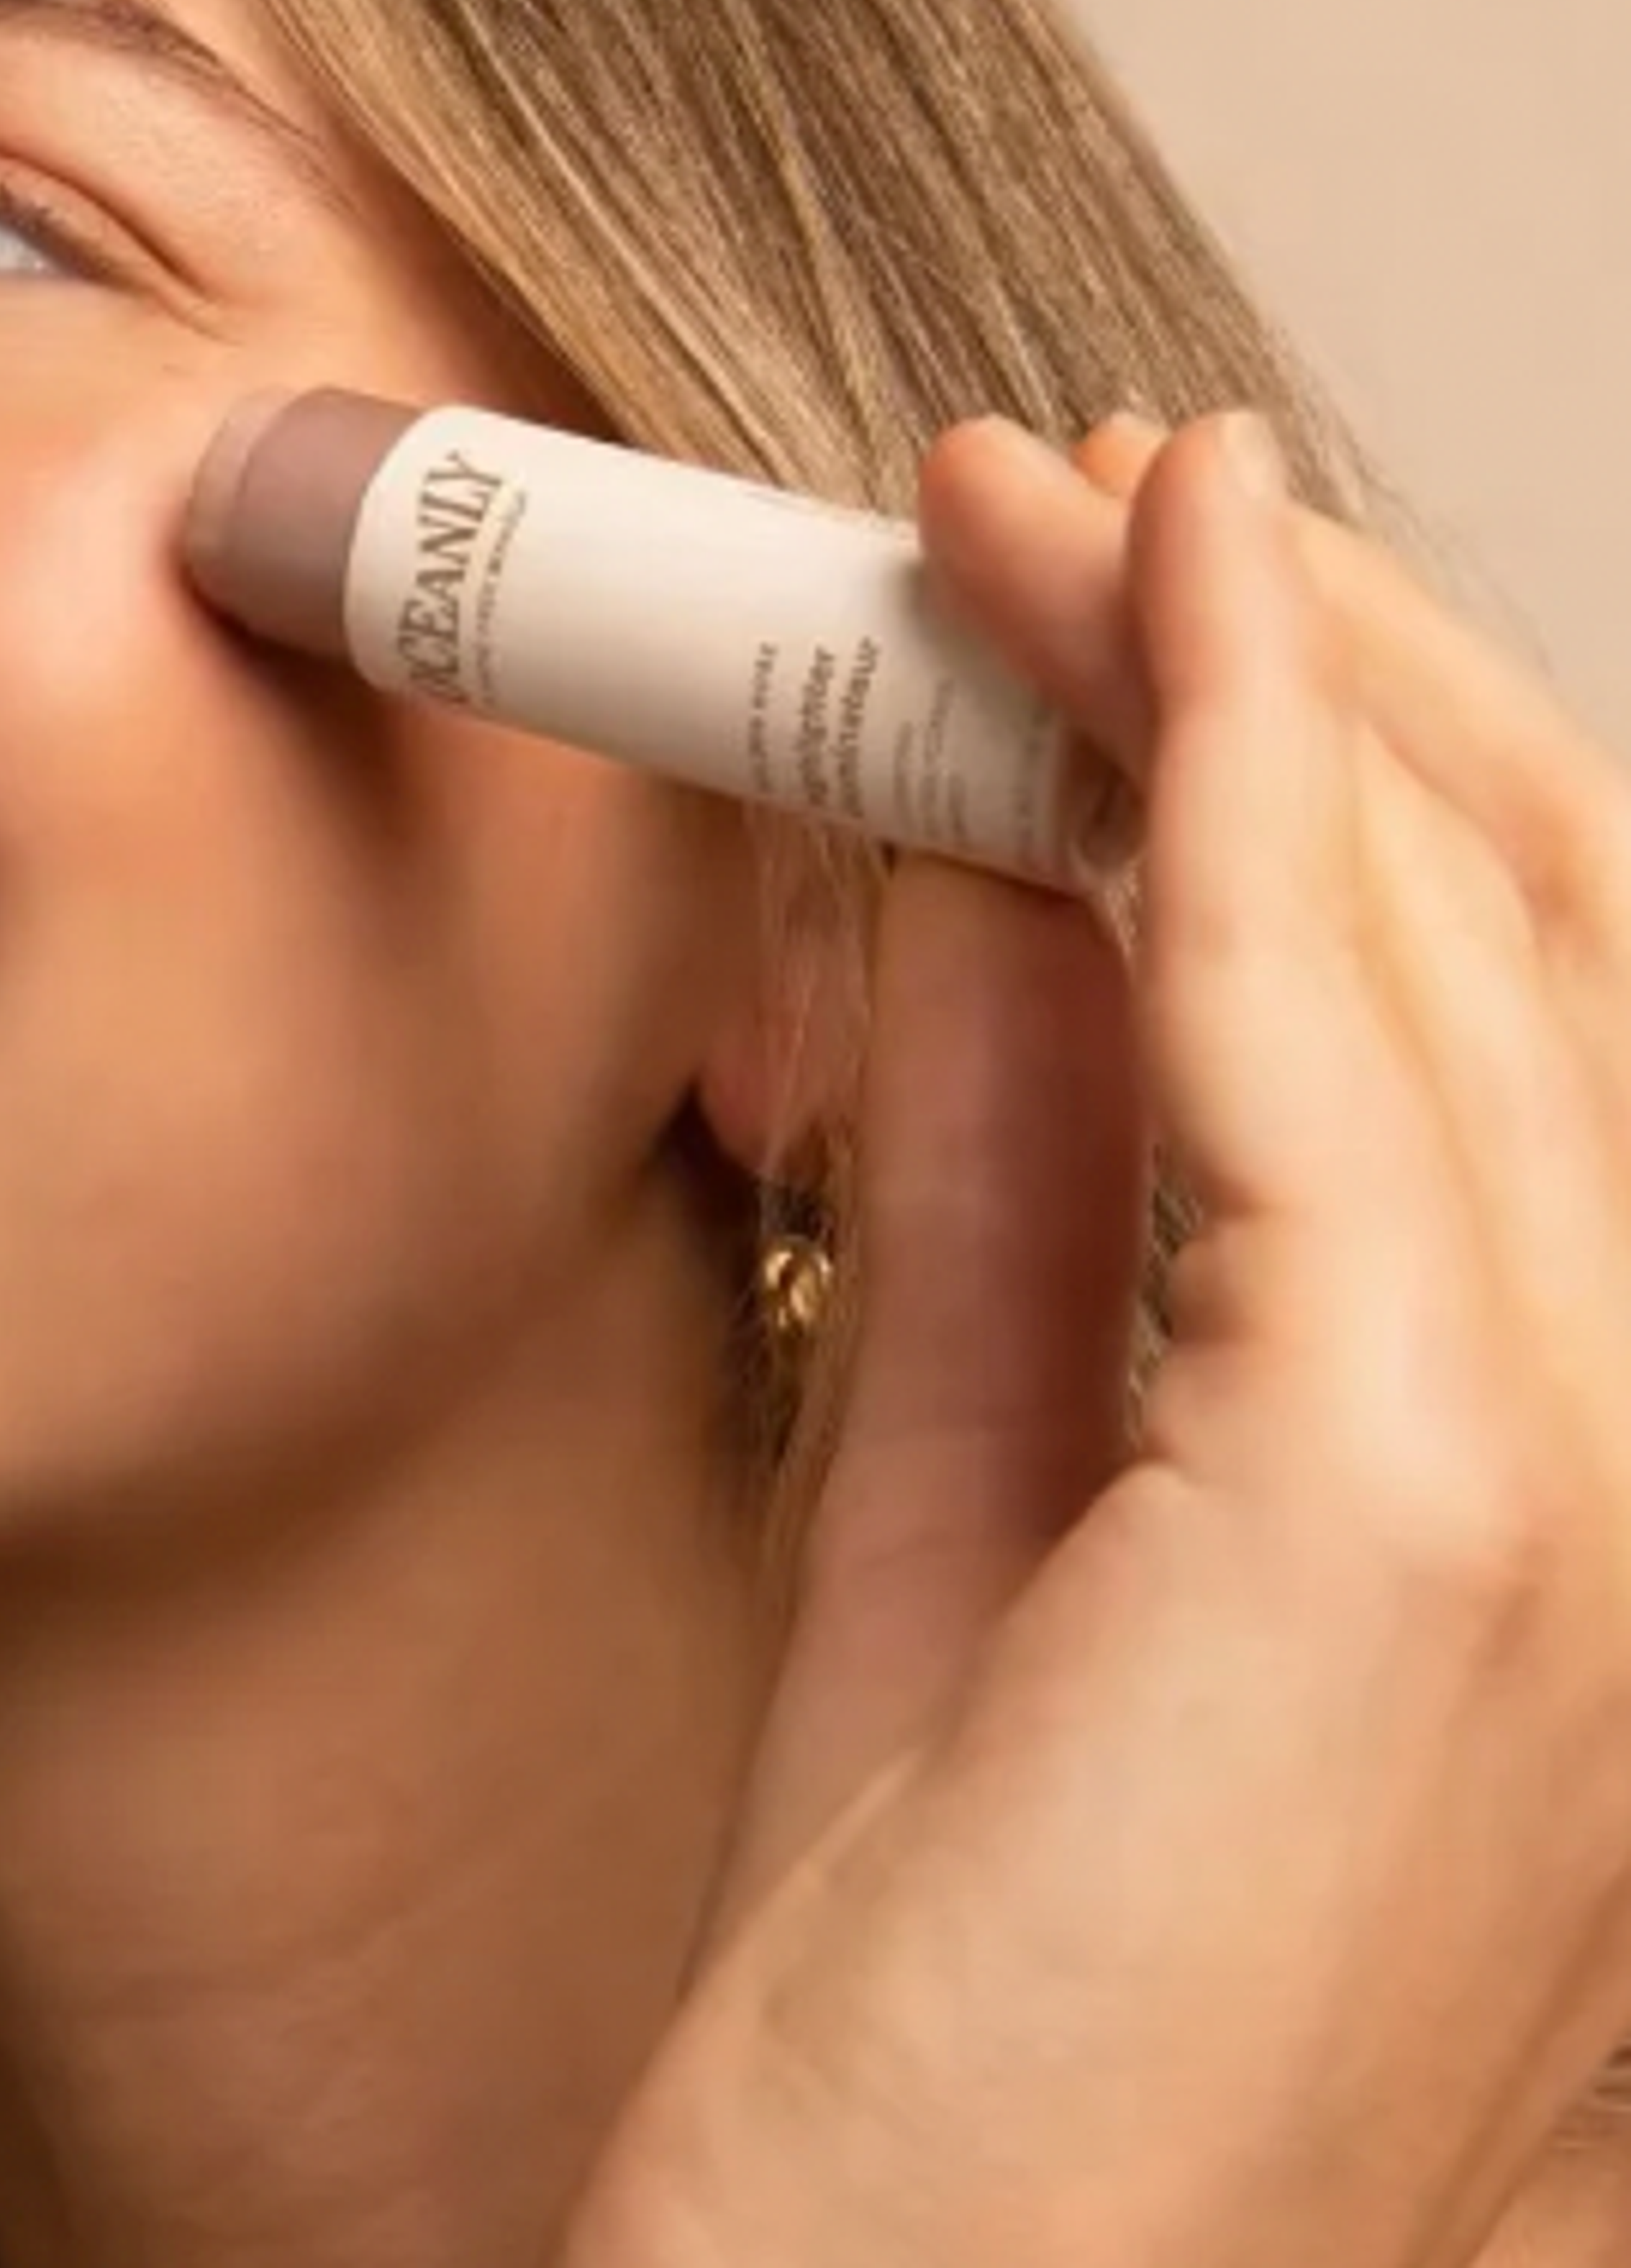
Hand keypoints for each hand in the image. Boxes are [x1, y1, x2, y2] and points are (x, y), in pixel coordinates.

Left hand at [564, 413, 1630, 2267]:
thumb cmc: (937, 2009)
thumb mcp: (982, 1522)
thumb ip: (1020, 1200)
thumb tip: (990, 883)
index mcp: (1547, 1490)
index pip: (1487, 1006)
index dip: (1299, 748)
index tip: (1093, 581)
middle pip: (1521, 922)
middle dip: (1284, 661)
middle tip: (1060, 491)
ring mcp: (1598, 1502)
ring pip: (1448, 939)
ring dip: (1234, 665)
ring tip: (1031, 493)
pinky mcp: (1447, 1527)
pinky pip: (1317, 1052)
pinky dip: (1222, 777)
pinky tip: (1118, 598)